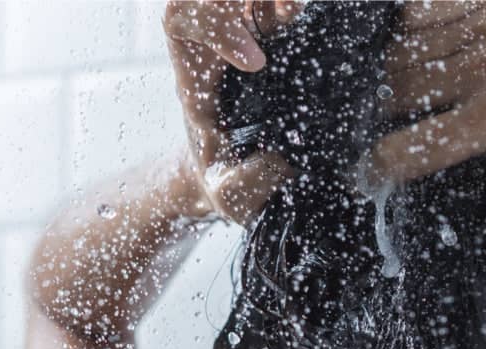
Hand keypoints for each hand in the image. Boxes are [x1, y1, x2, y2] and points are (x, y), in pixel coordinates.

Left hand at [163, 0, 300, 223]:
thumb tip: (283, 159)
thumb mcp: (232, 194)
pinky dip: (287, 5)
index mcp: (195, 77)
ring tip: (296, 9)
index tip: (256, 64)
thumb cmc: (228, 184)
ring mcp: (241, 39)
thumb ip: (250, 181)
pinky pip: (271, 5)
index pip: (180, 18)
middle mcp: (214, 49)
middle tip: (287, 10)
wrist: (237, 179)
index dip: (214, 24)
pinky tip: (304, 15)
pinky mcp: (269, 42)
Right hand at [372, 0, 485, 189]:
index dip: (379, 167)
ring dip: (390, 75)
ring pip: (407, 47)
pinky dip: (410, 30)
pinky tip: (407, 50)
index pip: (414, 146)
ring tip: (386, 96)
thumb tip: (434, 169)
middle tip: (371, 132)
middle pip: (399, 90)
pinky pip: (431, 8)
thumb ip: (481, 168)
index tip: (363, 176)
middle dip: (378, 117)